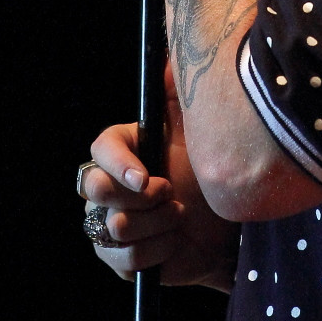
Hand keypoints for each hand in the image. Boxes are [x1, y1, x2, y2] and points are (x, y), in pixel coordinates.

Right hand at [81, 69, 239, 289]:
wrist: (227, 225)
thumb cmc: (212, 171)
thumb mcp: (201, 127)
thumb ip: (182, 93)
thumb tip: (170, 61)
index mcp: (125, 150)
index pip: (100, 149)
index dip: (117, 163)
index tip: (145, 178)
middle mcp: (108, 186)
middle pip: (94, 189)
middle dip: (136, 196)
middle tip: (170, 194)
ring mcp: (108, 223)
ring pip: (114, 226)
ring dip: (157, 223)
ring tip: (180, 214)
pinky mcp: (119, 259)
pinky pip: (125, 259)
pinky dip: (157, 250)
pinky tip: (175, 241)